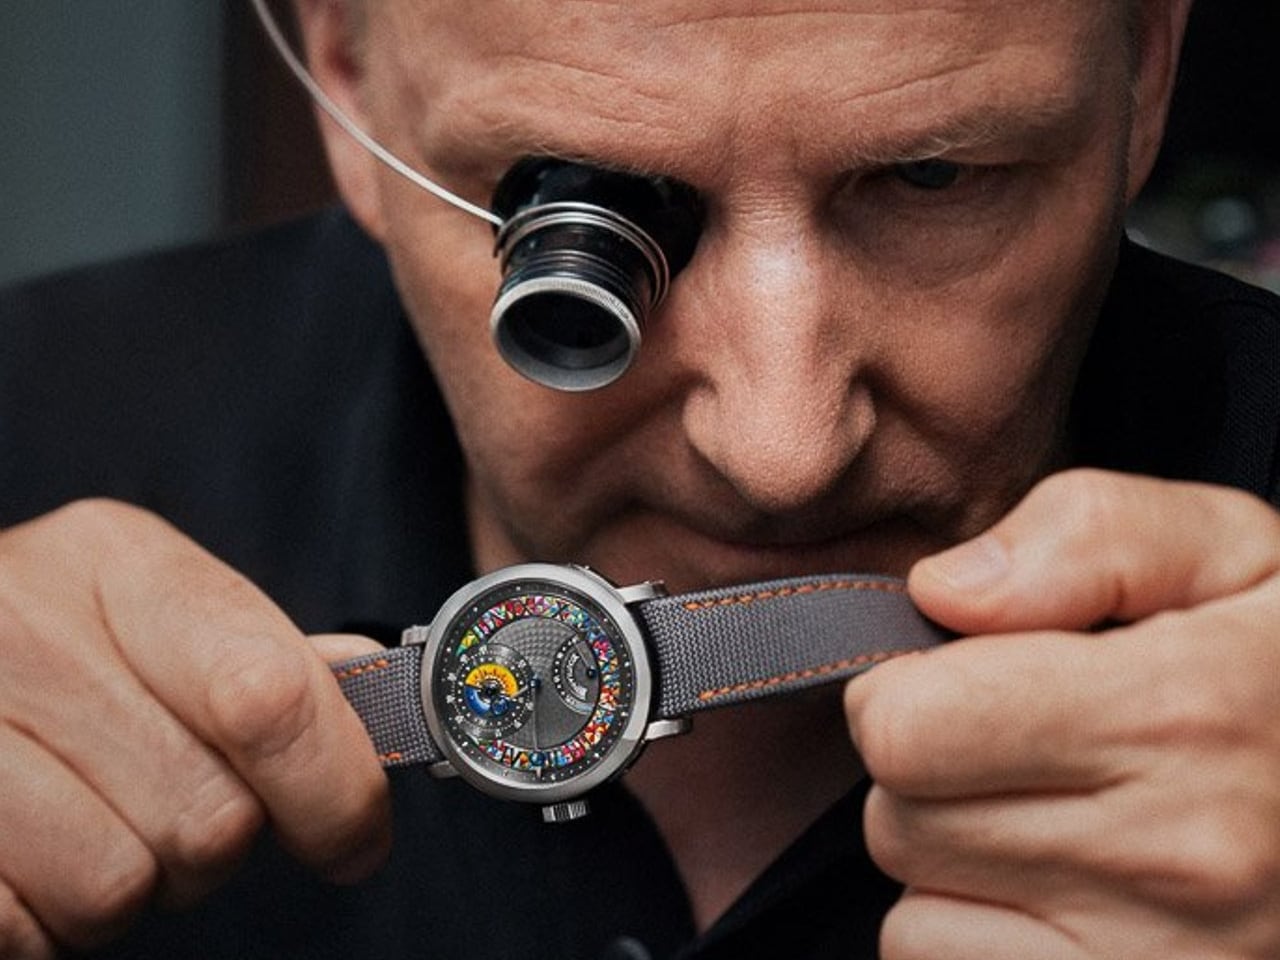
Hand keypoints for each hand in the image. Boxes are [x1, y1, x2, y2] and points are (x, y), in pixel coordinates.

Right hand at [0, 500, 389, 956]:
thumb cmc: (54, 639)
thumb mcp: (157, 608)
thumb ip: (267, 652)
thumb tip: (370, 683)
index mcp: (114, 561)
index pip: (269, 696)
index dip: (336, 787)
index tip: (357, 838)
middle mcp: (26, 628)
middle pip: (211, 813)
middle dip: (219, 839)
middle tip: (177, 804)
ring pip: (117, 887)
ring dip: (130, 883)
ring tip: (93, 819)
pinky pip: (28, 930)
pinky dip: (46, 920)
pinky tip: (32, 854)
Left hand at [845, 469, 1279, 959]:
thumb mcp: (1230, 551)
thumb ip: (1087, 536)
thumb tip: (941, 592)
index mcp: (1183, 714)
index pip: (907, 730)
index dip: (904, 691)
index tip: (956, 680)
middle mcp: (1178, 859)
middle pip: (896, 822)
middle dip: (929, 779)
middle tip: (1018, 753)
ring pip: (914, 919)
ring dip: (954, 868)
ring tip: (1055, 826)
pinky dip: (979, 943)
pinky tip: (1064, 901)